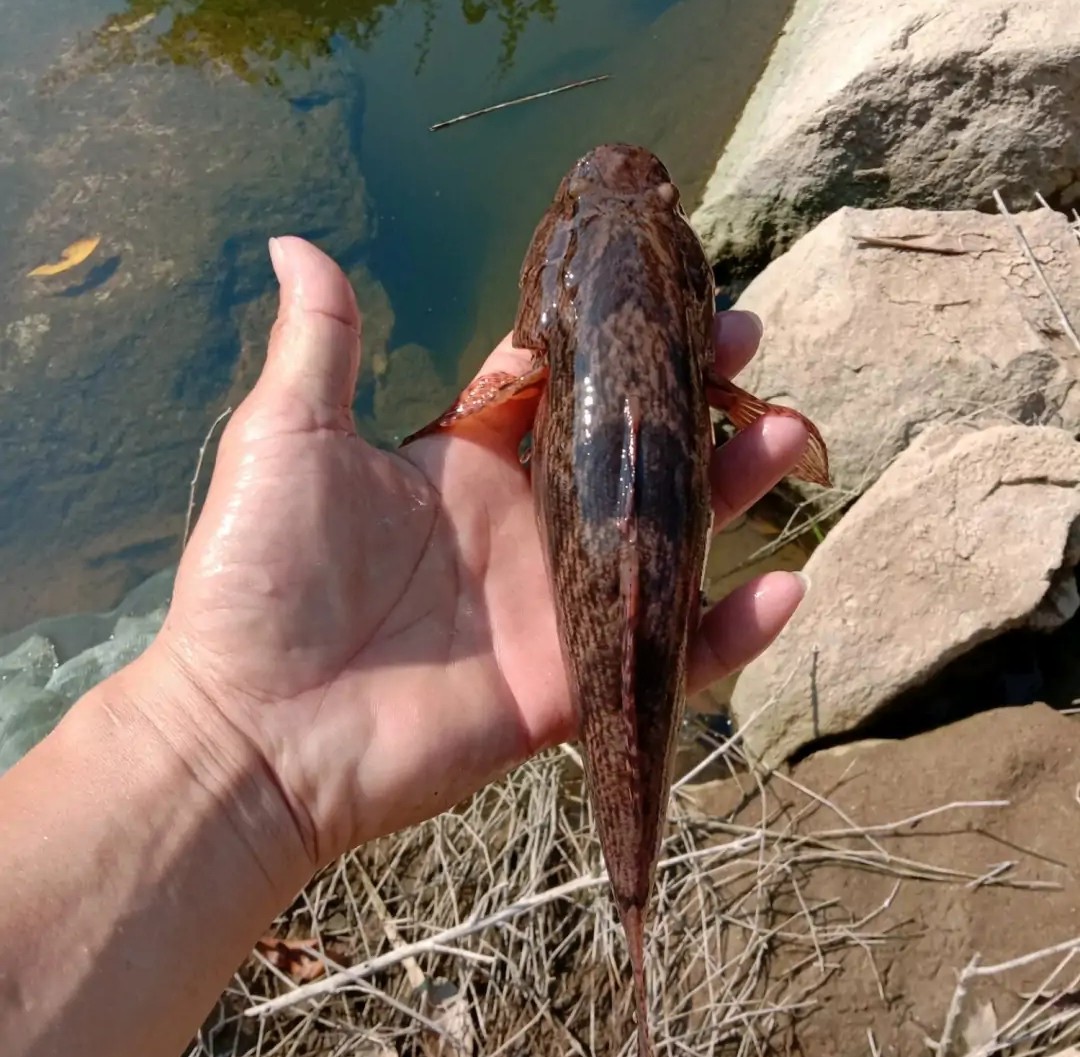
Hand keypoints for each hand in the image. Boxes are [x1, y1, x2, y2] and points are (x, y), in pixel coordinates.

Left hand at [144, 237, 809, 873]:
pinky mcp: (573, 682)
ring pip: (666, 537)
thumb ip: (320, 344)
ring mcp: (555, 604)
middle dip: (692, 397)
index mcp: (467, 463)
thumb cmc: (259, 577)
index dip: (613, 338)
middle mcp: (523, 525)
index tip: (669, 287)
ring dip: (733, 490)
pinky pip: (669, 653)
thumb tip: (295, 241)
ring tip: (787, 433)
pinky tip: (788, 586)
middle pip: (630, 450)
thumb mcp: (286, 440)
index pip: (560, 385)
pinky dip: (731, 630)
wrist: (256, 728)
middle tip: (748, 343)